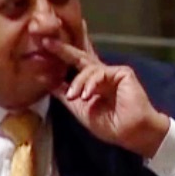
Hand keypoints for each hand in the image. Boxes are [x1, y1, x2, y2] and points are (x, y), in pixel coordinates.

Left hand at [43, 21, 170, 157]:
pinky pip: (100, 73)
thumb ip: (64, 94)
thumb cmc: (110, 125)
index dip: (61, 56)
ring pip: (87, 68)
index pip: (75, 65)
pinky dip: (91, 84)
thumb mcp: (79, 109)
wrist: (131, 132)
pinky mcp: (123, 72)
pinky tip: (87, 95)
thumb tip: (46, 80)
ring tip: (75, 97)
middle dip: (63, 49)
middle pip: (80, 56)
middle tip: (46, 42)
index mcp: (92, 83)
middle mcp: (101, 75)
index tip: (43, 48)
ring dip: (78, 83)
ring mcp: (112, 73)